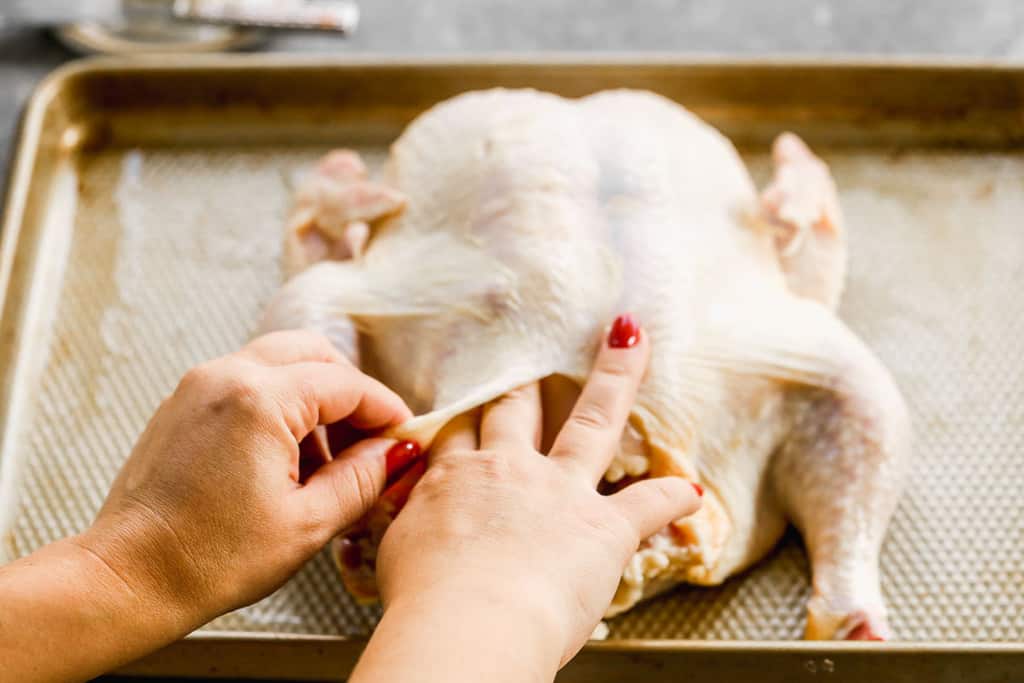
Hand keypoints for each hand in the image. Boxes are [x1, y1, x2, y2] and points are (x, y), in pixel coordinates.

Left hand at [79, 329, 411, 627]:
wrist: (129, 577)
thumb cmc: (209, 558)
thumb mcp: (308, 523)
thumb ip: (362, 477)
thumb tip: (395, 451)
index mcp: (261, 399)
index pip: (347, 384)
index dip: (386, 410)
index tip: (405, 436)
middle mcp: (227, 376)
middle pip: (314, 354)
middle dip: (351, 392)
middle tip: (371, 439)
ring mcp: (199, 385)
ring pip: (281, 363)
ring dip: (315, 398)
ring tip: (327, 461)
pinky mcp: (184, 403)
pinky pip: (248, 382)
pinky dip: (280, 405)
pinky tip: (287, 459)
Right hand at [354, 316, 701, 681]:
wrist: (467, 621)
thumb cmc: (424, 599)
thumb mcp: (399, 551)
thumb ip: (413, 525)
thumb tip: (415, 528)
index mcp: (456, 478)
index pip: (462, 434)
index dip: (470, 415)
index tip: (477, 401)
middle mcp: (509, 470)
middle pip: (517, 409)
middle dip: (525, 384)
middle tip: (535, 362)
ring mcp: (561, 492)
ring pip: (593, 420)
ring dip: (615, 377)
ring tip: (629, 342)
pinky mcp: (604, 528)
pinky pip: (648, 504)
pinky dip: (672, 497)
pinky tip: (690, 491)